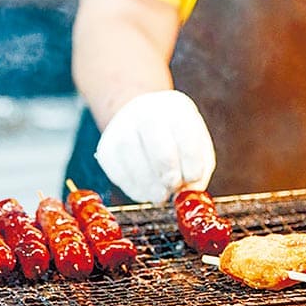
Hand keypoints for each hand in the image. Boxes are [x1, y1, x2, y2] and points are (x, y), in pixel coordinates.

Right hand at [94, 90, 214, 203]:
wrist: (140, 118)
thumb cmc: (176, 137)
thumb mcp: (197, 145)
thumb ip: (199, 170)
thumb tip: (190, 193)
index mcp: (176, 109)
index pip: (186, 138)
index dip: (191, 165)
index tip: (192, 179)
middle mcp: (146, 112)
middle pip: (159, 149)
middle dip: (169, 176)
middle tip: (173, 188)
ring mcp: (121, 129)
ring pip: (135, 163)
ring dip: (150, 187)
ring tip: (161, 195)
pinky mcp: (106, 148)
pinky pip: (118, 174)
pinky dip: (134, 189)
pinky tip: (145, 192)